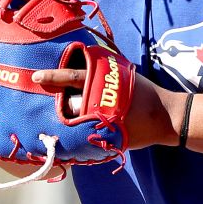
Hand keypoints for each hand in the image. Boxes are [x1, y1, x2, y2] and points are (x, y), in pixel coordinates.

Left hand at [32, 68, 185, 149]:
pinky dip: (85, 134)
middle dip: (71, 105)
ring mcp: (104, 121)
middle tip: (83, 106)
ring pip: (77, 120)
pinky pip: (86, 136)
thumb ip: (104, 72)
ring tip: (98, 117)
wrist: (166, 117)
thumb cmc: (145, 93)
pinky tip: (92, 133)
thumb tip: (83, 66)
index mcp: (105, 83)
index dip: (54, 76)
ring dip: (80, 119)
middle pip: (71, 104)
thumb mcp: (124, 75)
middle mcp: (101, 102)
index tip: (36, 77)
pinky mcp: (109, 137)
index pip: (74, 77)